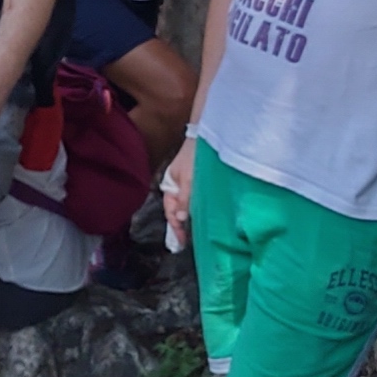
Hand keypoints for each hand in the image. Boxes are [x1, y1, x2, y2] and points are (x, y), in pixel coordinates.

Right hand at [162, 132, 194, 246]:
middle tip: (189, 242)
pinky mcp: (198, 182)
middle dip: (182, 226)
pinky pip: (195, 199)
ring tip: (198, 233)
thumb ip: (185, 199)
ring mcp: (187, 184)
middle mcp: (177, 187)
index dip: (175, 227)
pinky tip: (205, 216)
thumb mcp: (190, 179)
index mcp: (170, 186)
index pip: (170, 212)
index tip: (182, 242)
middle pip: (177, 211)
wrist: (206, 135)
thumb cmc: (195, 155)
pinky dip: (197, 209)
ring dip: (191, 218)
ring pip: (187, 206)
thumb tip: (181, 219)